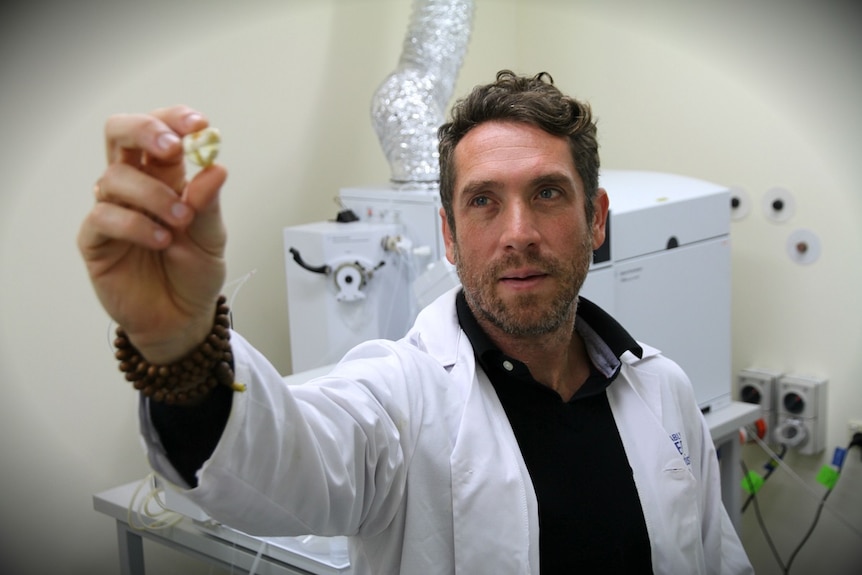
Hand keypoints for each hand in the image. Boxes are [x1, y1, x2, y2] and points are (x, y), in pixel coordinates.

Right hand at [78, 105, 228, 362]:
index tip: (199, 125)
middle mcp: (136, 187)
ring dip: (153, 194)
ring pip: (115, 176)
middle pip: (121, 135)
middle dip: (144, 129)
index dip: (174, 120)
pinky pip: (104, 217)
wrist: (183, 318)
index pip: (160, 132)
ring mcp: (113, 210)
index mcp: (166, 178)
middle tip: (171, 147)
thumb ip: (210, 204)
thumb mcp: (213, 238)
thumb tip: (215, 167)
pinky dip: (136, 225)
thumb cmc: (196, 274)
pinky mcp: (96, 240)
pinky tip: (161, 240)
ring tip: (181, 221)